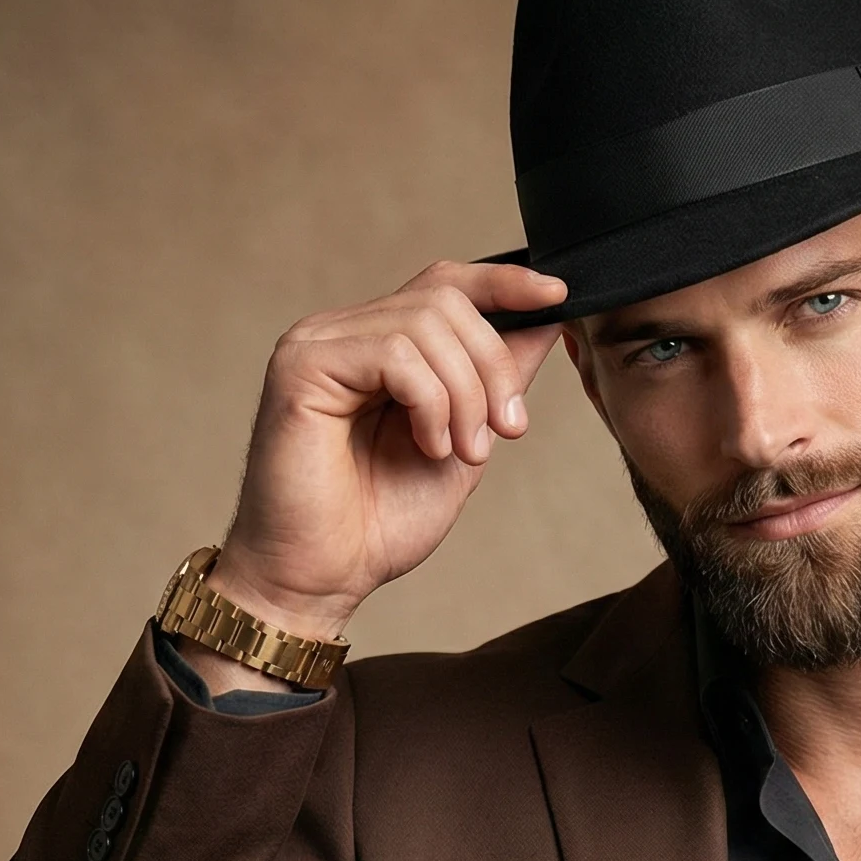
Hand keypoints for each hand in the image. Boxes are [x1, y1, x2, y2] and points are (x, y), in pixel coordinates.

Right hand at [208, 258, 569, 644]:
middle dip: (494, 366)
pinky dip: (430, 403)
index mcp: (379, 347)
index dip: (504, 283)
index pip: (446, 284)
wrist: (323, 578)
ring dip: (465, 395)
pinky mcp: (302, 365)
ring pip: (426, 324)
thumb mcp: (465, 445)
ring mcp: (319, 343)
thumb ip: (496, 386)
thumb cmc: (378, 524)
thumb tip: (547, 321)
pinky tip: (427, 447)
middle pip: (446, 300)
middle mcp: (345, 333)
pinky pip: (396, 354)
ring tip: (460, 452)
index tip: (558, 296)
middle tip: (505, 433)